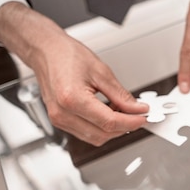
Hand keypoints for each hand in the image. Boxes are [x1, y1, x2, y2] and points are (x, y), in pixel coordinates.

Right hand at [0, 2, 147, 145]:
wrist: (46, 52)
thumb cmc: (66, 56)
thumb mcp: (101, 72)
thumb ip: (121, 95)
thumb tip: (136, 109)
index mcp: (71, 99)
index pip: (109, 122)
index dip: (131, 122)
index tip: (143, 117)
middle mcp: (62, 113)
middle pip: (102, 134)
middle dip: (124, 127)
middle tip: (137, 114)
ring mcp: (59, 120)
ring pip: (95, 137)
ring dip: (113, 129)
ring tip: (122, 111)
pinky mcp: (60, 121)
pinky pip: (86, 133)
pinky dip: (101, 127)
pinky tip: (109, 113)